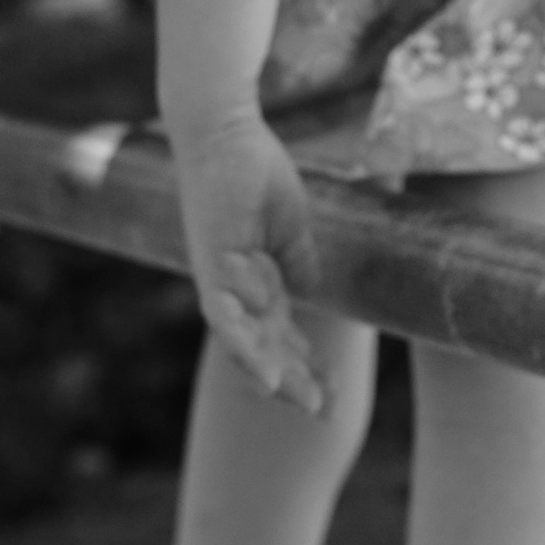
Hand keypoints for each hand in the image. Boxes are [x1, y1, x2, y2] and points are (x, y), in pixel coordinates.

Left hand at [170, 113, 324, 412]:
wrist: (223, 132)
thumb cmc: (253, 170)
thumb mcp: (289, 225)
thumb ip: (297, 261)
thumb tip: (308, 290)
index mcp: (256, 282)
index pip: (283, 336)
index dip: (308, 366)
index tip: (334, 393)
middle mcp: (235, 290)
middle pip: (264, 349)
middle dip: (294, 382)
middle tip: (325, 412)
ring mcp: (220, 279)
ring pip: (241, 343)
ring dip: (270, 373)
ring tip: (299, 400)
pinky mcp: (210, 264)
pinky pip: (222, 314)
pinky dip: (242, 343)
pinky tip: (264, 369)